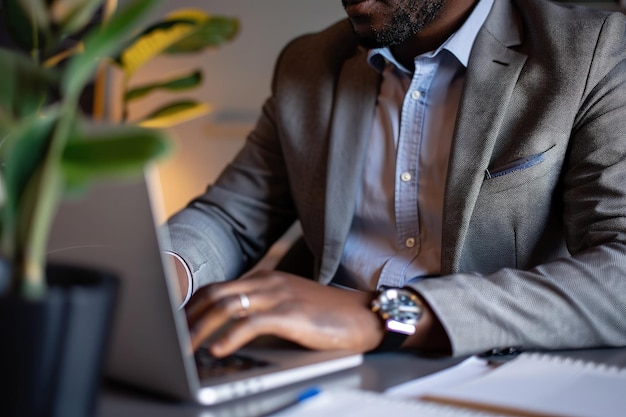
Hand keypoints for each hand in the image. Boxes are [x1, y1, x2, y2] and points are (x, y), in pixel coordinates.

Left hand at [185, 270, 383, 356]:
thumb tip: (225, 332)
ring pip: (226, 306)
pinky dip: (229, 336)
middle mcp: (266, 281)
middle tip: (171, 339)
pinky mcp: (290, 312)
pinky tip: (218, 350)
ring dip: (200, 329)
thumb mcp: (286, 306)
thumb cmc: (324, 315)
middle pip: (214, 293)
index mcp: (263, 278)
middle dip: (188, 317)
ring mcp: (278, 295)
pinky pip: (250, 322)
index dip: (191, 307)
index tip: (176, 326)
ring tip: (185, 349)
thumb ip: (258, 311)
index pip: (217, 288)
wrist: (362, 316)